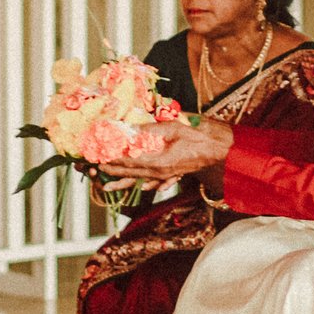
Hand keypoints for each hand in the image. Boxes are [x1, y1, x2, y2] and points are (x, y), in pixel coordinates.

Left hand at [106, 117, 231, 183]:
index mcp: (159, 162)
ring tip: (104, 184)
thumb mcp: (174, 128)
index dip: (110, 158)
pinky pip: (151, 182)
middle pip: (129, 173)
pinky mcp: (171, 174)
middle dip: (109, 169)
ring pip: (137, 179)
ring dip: (119, 181)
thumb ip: (150, 130)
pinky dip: (138, 182)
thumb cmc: (201, 136)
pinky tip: (132, 186)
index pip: (128, 161)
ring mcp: (165, 175)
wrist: (221, 151)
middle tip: (92, 166)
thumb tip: (129, 130)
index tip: (96, 155)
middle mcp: (159, 173)